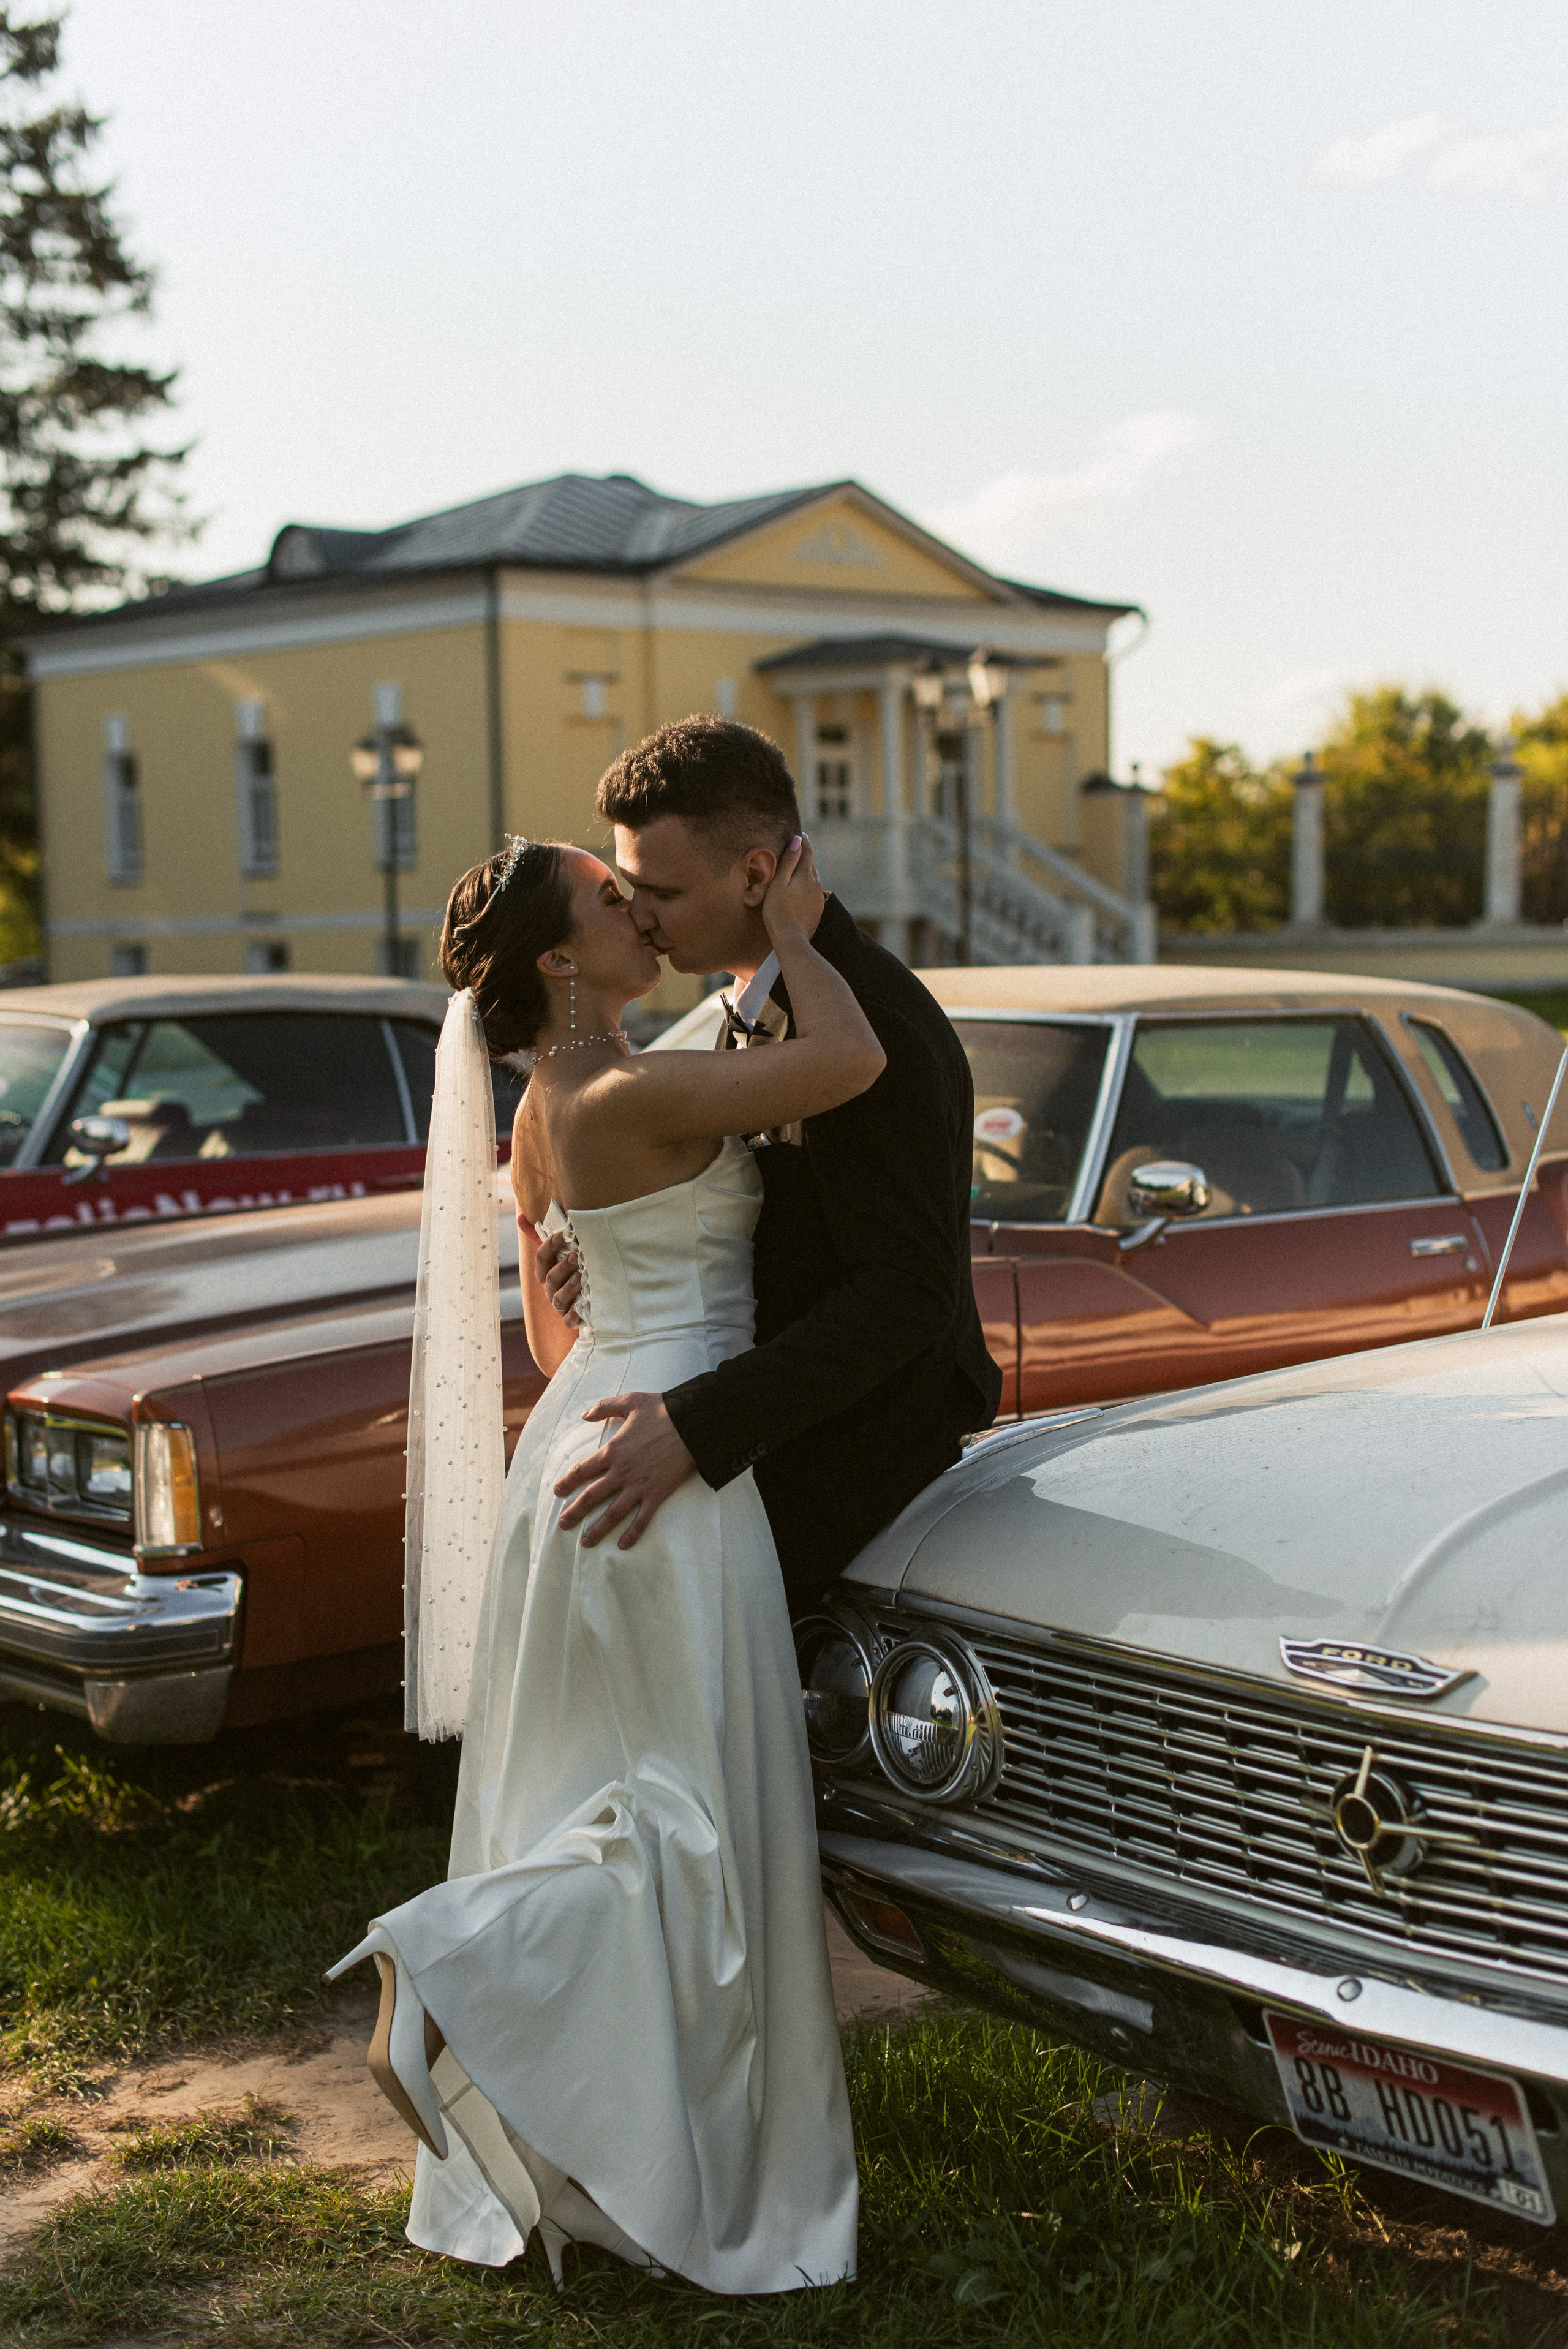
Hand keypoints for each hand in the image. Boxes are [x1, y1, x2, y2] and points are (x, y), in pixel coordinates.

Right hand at [533, 1229, 580, 1326]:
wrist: (586, 1299)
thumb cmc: (570, 1270)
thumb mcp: (558, 1252)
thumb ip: (540, 1236)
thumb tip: (520, 1217)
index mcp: (545, 1272)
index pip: (541, 1259)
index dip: (548, 1247)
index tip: (560, 1236)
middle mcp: (549, 1289)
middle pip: (550, 1278)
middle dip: (561, 1267)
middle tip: (575, 1257)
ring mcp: (559, 1305)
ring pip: (558, 1298)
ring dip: (568, 1288)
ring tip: (580, 1277)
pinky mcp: (569, 1319)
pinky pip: (569, 1319)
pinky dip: (574, 1314)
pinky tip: (581, 1307)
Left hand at [553, 1392, 696, 1547]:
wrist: (693, 1424)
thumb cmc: (662, 1411)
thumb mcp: (630, 1402)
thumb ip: (604, 1407)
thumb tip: (583, 1415)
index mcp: (612, 1451)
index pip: (582, 1470)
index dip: (567, 1482)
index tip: (557, 1492)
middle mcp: (621, 1472)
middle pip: (591, 1497)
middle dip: (575, 1512)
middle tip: (562, 1524)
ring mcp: (639, 1486)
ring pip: (612, 1513)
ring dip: (597, 1530)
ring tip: (585, 1542)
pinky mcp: (657, 1495)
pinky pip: (642, 1519)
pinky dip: (632, 1534)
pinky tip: (622, 1546)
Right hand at [760, 832, 823, 950]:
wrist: (791, 939)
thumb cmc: (778, 910)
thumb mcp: (779, 883)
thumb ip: (789, 861)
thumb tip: (798, 841)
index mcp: (806, 875)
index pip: (807, 852)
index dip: (804, 842)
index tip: (801, 834)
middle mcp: (816, 884)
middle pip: (811, 866)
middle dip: (805, 857)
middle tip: (798, 850)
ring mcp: (819, 898)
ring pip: (813, 879)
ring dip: (806, 873)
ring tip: (797, 871)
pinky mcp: (818, 910)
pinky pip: (813, 893)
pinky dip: (807, 887)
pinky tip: (800, 892)